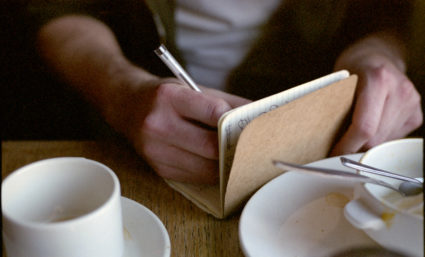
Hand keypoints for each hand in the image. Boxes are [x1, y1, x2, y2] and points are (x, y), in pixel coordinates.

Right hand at [112, 77, 249, 183]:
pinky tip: (214, 161)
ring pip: (206, 168)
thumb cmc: (164, 95)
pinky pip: (196, 177)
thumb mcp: (192, 88)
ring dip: (224, 164)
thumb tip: (258, 114)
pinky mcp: (159, 168)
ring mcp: (156, 150)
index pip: (214, 113)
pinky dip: (210, 171)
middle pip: (212, 147)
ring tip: (233, 153)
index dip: (235, 121)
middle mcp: (158, 125)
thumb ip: (226, 101)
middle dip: (233, 147)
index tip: (248, 124)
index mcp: (169, 98)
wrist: (127, 105)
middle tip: (248, 144)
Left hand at [331, 33, 422, 154]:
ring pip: (385, 142)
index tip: (334, 153)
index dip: (347, 145)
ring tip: (354, 134)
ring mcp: (411, 102)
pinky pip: (394, 139)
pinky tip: (371, 126)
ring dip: (367, 144)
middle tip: (339, 147)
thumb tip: (325, 141)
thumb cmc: (353, 69)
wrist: (379, 55)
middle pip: (375, 138)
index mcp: (378, 79)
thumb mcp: (338, 81)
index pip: (364, 126)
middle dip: (355, 148)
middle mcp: (399, 90)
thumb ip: (335, 107)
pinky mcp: (416, 114)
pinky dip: (378, 139)